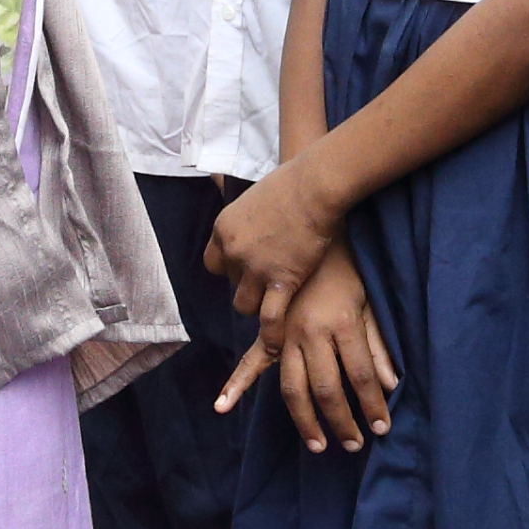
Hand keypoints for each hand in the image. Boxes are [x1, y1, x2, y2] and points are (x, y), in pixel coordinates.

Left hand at [205, 162, 342, 349]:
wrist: (315, 187)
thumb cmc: (291, 184)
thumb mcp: (252, 197)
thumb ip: (245, 217)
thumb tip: (244, 215)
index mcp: (223, 229)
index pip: (213, 263)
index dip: (230, 268)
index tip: (247, 268)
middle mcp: (233, 250)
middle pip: (230, 283)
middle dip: (246, 284)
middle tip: (269, 279)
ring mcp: (255, 267)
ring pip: (243, 305)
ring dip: (257, 306)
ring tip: (273, 304)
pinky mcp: (281, 280)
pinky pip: (269, 317)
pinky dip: (271, 333)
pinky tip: (275, 345)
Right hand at [227, 249, 393, 450]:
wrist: (309, 226)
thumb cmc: (346, 266)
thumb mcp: (368, 302)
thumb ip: (377, 345)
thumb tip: (391, 385)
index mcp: (341, 324)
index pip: (361, 376)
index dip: (373, 405)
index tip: (382, 428)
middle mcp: (310, 333)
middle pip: (327, 389)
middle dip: (342, 421)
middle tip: (355, 445)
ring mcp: (285, 333)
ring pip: (293, 387)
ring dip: (306, 420)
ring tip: (318, 446)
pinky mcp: (269, 330)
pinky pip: (252, 361)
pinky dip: (236, 384)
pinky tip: (223, 407)